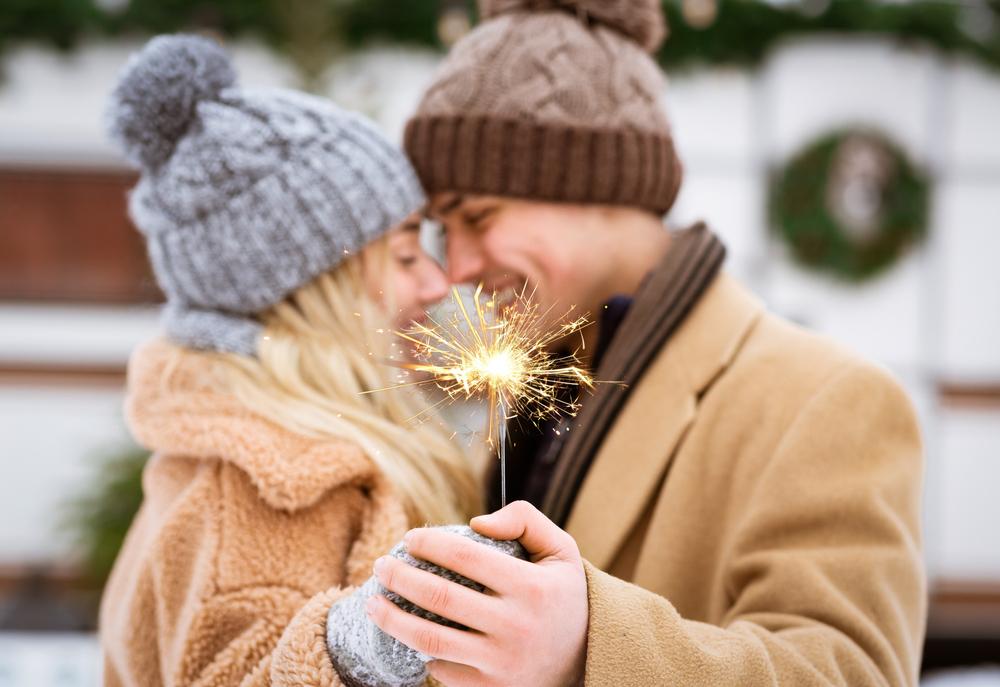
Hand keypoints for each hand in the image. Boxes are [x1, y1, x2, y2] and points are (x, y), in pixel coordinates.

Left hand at [366, 501, 588, 686]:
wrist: (590, 656)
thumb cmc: (565, 594)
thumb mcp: (560, 549)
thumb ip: (524, 519)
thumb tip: (476, 522)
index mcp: (530, 586)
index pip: (465, 556)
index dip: (429, 543)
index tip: (409, 538)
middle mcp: (515, 625)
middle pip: (438, 596)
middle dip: (398, 577)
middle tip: (381, 566)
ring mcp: (501, 662)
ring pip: (430, 639)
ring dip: (391, 619)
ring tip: (372, 602)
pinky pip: (443, 671)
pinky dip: (422, 652)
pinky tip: (410, 634)